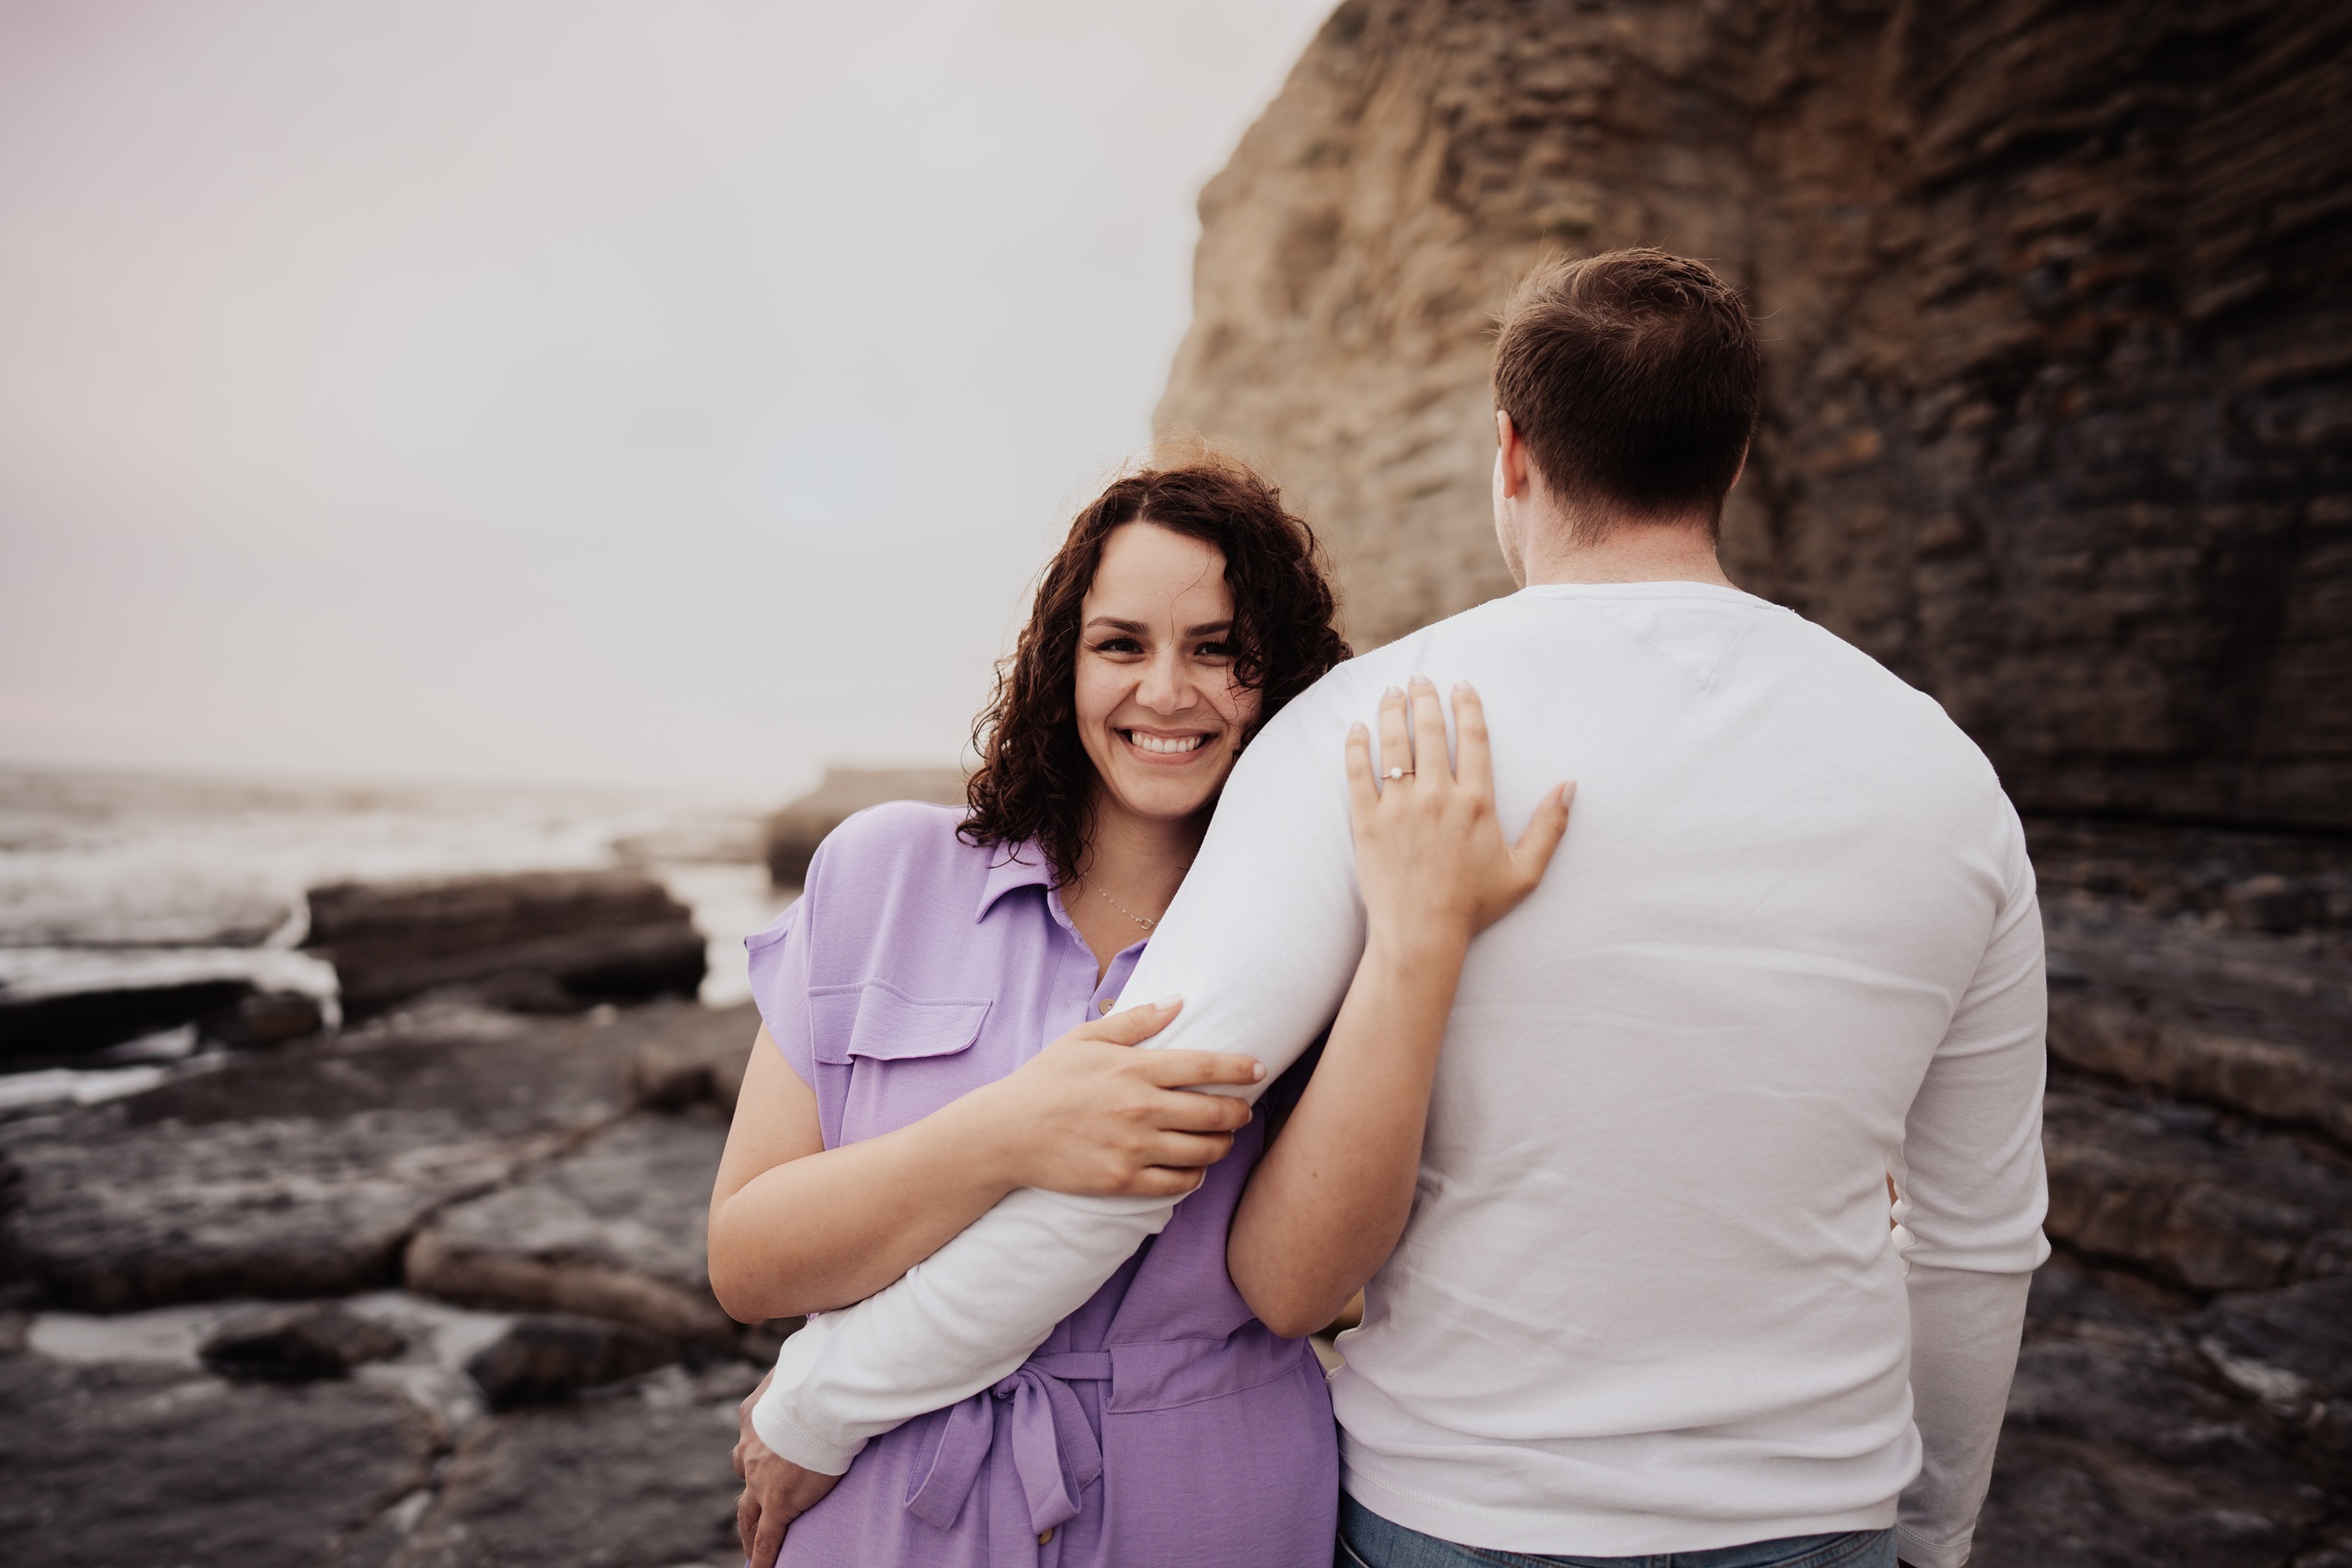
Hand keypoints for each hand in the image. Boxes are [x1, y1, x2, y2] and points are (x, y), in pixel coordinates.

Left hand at [735, 1370, 839, 1567]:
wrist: (819, 1400)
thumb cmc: (817, 1376)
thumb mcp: (800, 1364)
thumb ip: (800, 1366)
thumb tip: (811, 1348)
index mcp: (752, 1418)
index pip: (750, 1439)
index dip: (756, 1451)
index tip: (762, 1457)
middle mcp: (749, 1450)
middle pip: (743, 1477)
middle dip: (748, 1492)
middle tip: (752, 1505)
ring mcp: (760, 1480)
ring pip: (747, 1513)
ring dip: (748, 1528)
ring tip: (751, 1544)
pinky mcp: (778, 1503)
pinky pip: (768, 1538)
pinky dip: (763, 1557)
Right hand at [966, 998, 1265, 1197]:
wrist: (1006, 1133)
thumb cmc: (1046, 1080)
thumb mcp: (1085, 1038)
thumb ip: (1135, 1021)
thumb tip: (1179, 1001)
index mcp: (1134, 1069)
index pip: (1205, 1065)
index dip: (1241, 1068)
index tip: (1259, 1069)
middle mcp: (1141, 1109)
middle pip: (1216, 1113)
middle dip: (1239, 1111)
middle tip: (1241, 1110)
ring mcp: (1134, 1148)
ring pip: (1204, 1150)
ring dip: (1222, 1144)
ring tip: (1220, 1137)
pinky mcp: (1123, 1180)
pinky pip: (1179, 1182)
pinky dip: (1195, 1175)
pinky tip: (1194, 1166)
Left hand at [1346, 676, 1572, 948]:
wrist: (1422, 935)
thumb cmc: (1474, 906)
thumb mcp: (1525, 871)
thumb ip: (1550, 826)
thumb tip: (1570, 785)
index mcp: (1476, 801)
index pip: (1473, 738)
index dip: (1467, 706)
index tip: (1461, 685)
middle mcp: (1437, 796)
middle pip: (1429, 730)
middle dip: (1425, 697)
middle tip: (1420, 678)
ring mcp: (1399, 806)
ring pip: (1393, 744)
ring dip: (1392, 711)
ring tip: (1392, 692)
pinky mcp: (1367, 821)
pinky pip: (1357, 772)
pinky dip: (1356, 746)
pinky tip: (1357, 728)